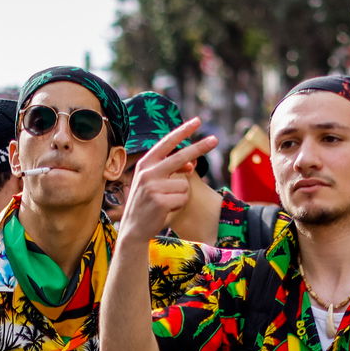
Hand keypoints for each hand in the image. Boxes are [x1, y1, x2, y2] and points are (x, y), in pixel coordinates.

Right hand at [117, 118, 218, 242]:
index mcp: (145, 164)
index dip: (182, 131)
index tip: (197, 121)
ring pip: (185, 184)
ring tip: (165, 203)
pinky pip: (183, 199)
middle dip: (200, 147)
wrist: (133, 229)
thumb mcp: (154, 183)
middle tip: (216, 139)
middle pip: (180, 156)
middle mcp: (148, 172)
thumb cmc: (147, 204)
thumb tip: (192, 165)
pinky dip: (178, 206)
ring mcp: (153, 187)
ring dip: (180, 196)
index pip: (167, 143)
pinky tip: (165, 211)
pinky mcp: (160, 201)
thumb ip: (171, 171)